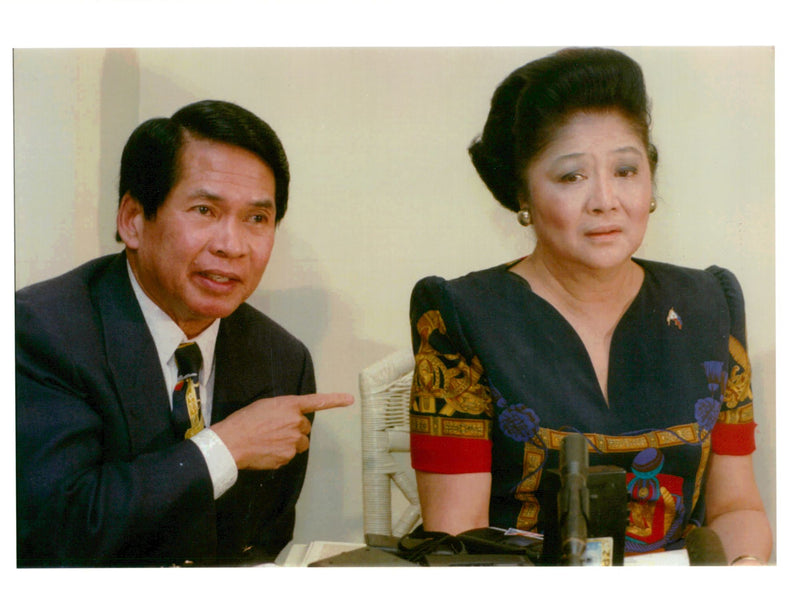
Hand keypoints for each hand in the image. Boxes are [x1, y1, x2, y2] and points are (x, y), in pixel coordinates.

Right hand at [211, 393, 352, 469]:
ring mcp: (294, 440)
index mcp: (290, 405)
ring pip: (300, 444)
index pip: (317, 401)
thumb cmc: (244, 421)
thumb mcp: (265, 406)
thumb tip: (290, 420)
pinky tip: (266, 451)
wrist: (232, 442)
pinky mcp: (288, 456)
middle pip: (305, 428)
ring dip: (290, 443)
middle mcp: (296, 422)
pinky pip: (289, 455)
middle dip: (295, 430)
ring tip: (270, 441)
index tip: (350, 399)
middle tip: (275, 431)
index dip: (335, 400)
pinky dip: (280, 454)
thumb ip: (283, 410)